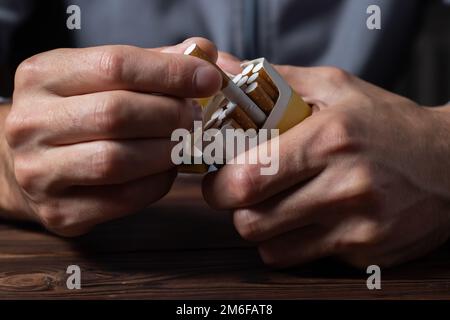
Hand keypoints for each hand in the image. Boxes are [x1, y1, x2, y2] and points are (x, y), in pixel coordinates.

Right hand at [1, 37, 221, 235]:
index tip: (208, 79)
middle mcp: (31, 123)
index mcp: (42, 76)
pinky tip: (166, 170)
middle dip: (170, 115)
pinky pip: (123, 199)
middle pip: (116, 114)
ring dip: (166, 151)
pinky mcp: (60, 211)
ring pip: (118, 160)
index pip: (114, 65)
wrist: (27, 161)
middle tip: (195, 117)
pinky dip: (157, 183)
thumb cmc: (76, 113)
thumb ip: (149, 64)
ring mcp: (40, 172)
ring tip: (183, 142)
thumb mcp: (97, 77)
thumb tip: (202, 54)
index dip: (170, 72)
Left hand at [203, 65, 449, 267]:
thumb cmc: (384, 123)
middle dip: (236, 209)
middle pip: (251, 221)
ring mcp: (358, 226)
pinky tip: (306, 220)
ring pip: (271, 248)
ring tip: (275, 205)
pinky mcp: (366, 253)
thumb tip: (224, 70)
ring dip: (262, 228)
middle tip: (243, 193)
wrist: (449, 163)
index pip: (247, 179)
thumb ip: (275, 81)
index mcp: (330, 139)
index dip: (220, 184)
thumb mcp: (334, 88)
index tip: (220, 178)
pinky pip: (302, 260)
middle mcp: (345, 187)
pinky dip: (291, 243)